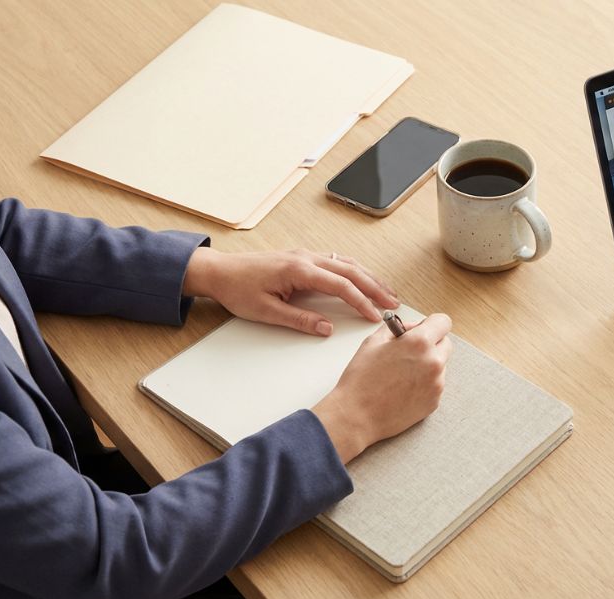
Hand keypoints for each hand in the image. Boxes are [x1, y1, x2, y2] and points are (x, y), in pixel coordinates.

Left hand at [183, 248, 398, 335]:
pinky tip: (364, 278)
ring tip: (386, 292)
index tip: (375, 315)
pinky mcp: (303, 257)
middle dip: (375, 287)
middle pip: (351, 271)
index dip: (362, 301)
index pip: (341, 286)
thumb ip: (299, 320)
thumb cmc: (238, 290)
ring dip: (369, 278)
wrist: (219, 271)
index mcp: (299, 270)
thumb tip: (326, 328)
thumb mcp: (266, 312)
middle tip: (394, 303)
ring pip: (347, 263)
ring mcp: (306, 255)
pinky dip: (355, 271)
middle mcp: (306, 258)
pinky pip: (337, 261)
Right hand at [312, 314, 452, 462]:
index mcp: (419, 343)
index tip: (424, 329)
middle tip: (410, 351)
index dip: (432, 324)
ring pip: (440, 365)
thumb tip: (411, 328)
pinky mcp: (434, 402)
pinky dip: (425, 383)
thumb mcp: (373, 342)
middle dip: (431, 343)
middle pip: (445, 343)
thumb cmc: (360, 379)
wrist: (356, 416)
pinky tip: (404, 388)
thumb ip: (397, 329)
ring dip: (427, 364)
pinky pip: (435, 384)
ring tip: (402, 374)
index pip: (443, 322)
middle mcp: (433, 362)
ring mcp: (437, 384)